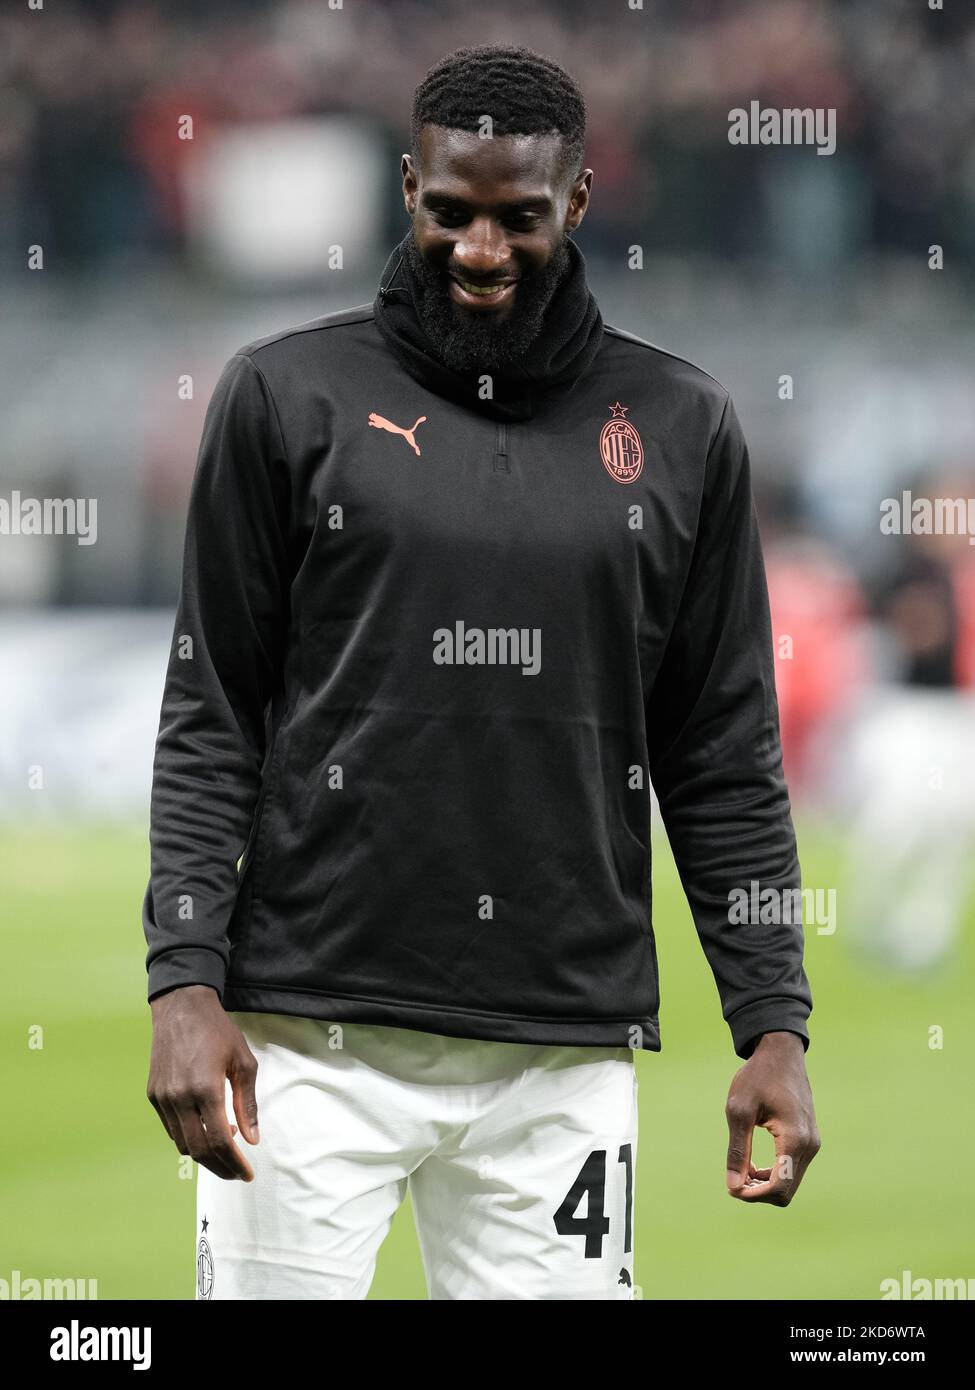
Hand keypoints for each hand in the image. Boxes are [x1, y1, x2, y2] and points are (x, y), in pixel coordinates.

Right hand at [147, 984, 259, 1181]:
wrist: (181, 1007)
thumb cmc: (217, 1031)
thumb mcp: (243, 1062)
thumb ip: (248, 1104)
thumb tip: (252, 1138)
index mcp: (205, 1088)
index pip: (219, 1141)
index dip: (234, 1163)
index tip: (247, 1173)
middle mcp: (179, 1097)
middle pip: (198, 1150)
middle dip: (220, 1167)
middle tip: (237, 1173)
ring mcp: (162, 1098)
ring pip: (182, 1143)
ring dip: (204, 1155)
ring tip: (226, 1148)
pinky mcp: (153, 1095)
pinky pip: (171, 1129)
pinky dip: (189, 1138)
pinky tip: (206, 1130)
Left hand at [725, 1031, 819, 1204]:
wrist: (781, 1054)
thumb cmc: (757, 1077)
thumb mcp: (739, 1110)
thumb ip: (738, 1150)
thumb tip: (733, 1187)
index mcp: (794, 1138)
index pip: (779, 1187)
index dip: (753, 1195)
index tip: (731, 1187)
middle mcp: (809, 1145)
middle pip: (786, 1192)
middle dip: (758, 1193)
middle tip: (733, 1180)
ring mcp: (812, 1144)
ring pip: (791, 1184)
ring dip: (765, 1185)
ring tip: (741, 1172)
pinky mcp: (809, 1141)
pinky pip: (793, 1170)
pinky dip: (774, 1175)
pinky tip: (754, 1166)